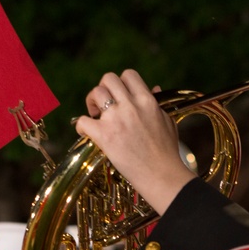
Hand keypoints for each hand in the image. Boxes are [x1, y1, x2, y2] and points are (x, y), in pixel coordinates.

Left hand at [74, 70, 195, 214]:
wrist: (162, 175)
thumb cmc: (167, 152)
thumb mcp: (167, 121)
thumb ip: (157, 104)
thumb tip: (154, 88)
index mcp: (147, 101)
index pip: (128, 75)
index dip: (121, 83)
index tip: (119, 96)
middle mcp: (131, 105)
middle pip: (108, 78)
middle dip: (103, 88)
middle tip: (103, 104)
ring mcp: (116, 119)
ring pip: (95, 93)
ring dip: (91, 102)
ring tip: (95, 116)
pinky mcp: (104, 135)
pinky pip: (82, 121)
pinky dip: (81, 126)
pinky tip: (87, 133)